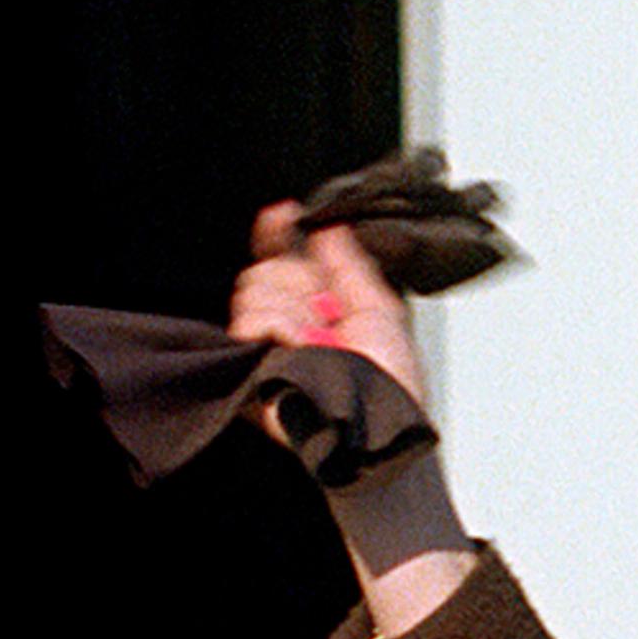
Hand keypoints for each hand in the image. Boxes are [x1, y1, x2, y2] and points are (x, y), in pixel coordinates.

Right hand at [229, 203, 429, 421]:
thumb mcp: (380, 310)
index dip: (279, 233)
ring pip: (255, 290)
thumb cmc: (388, 384)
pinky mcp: (249, 364)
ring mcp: (268, 343)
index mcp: (322, 307)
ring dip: (294, 309)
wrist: (377, 424)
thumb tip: (330, 225)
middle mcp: (291, 321)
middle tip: (324, 310)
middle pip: (267, 270)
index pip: (286, 261)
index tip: (281, 213)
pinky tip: (300, 347)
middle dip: (298, 281)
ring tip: (318, 338)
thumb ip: (351, 265)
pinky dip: (281, 328)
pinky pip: (251, 321)